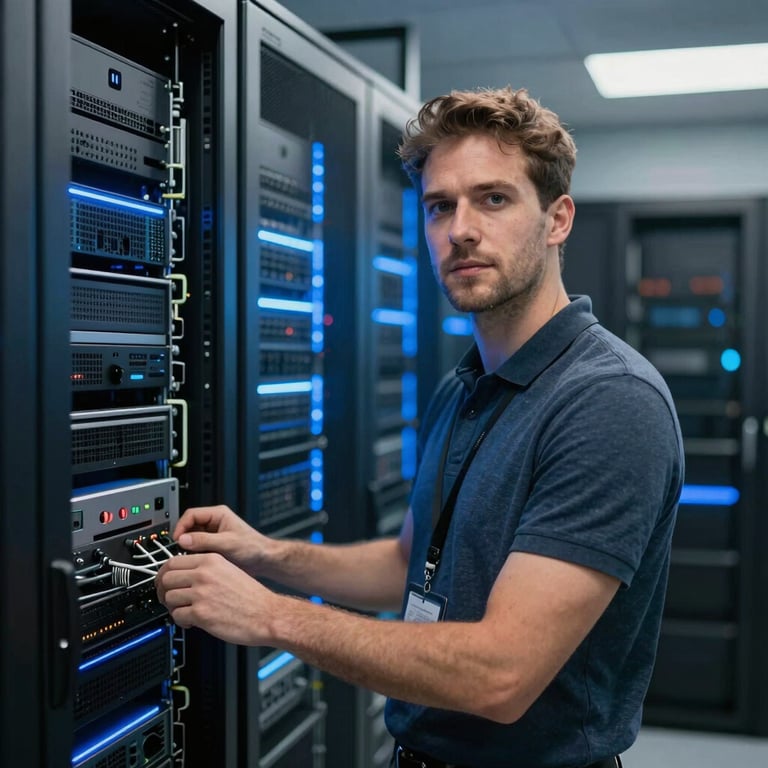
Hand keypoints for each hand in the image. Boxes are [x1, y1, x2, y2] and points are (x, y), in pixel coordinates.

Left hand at [156, 552, 278, 645]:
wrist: (267, 614)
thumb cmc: (252, 596)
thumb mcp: (229, 570)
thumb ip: (206, 569)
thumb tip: (183, 575)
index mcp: (211, 560)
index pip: (173, 561)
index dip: (164, 573)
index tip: (164, 581)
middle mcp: (204, 574)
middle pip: (166, 578)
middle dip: (163, 590)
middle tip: (168, 598)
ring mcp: (201, 593)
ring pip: (168, 597)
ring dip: (173, 607)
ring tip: (184, 611)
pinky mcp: (201, 613)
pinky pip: (177, 616)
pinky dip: (181, 620)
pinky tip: (192, 621)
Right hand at [172, 504, 272, 576]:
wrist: (264, 560)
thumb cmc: (253, 547)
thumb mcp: (227, 543)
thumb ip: (205, 541)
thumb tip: (183, 539)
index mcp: (218, 514)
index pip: (191, 514)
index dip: (181, 526)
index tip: (176, 539)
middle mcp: (214, 523)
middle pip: (189, 526)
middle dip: (183, 538)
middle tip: (179, 551)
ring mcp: (213, 534)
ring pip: (192, 538)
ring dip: (188, 547)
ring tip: (188, 557)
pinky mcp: (213, 546)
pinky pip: (198, 548)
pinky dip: (194, 554)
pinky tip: (196, 562)